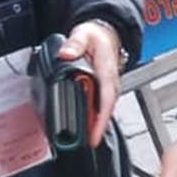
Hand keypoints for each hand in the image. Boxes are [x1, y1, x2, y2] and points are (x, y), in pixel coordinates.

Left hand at [59, 20, 125, 146]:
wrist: (105, 34)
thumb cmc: (96, 37)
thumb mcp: (84, 34)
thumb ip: (75, 43)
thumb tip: (66, 53)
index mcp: (106, 70)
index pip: (106, 98)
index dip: (101, 117)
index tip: (95, 133)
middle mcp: (110, 81)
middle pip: (106, 108)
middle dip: (99, 127)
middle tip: (88, 142)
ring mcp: (108, 86)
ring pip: (105, 109)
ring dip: (97, 124)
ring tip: (86, 139)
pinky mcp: (104, 89)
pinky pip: (102, 105)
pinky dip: (95, 117)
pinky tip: (87, 124)